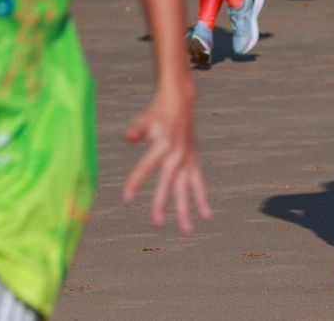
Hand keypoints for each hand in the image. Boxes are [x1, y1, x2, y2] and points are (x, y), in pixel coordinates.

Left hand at [123, 92, 212, 233]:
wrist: (181, 102)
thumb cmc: (158, 112)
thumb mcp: (144, 118)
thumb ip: (136, 129)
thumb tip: (127, 137)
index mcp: (162, 144)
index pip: (146, 167)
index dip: (136, 181)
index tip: (126, 197)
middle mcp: (177, 155)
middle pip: (168, 183)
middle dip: (161, 203)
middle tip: (156, 223)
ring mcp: (187, 159)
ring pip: (187, 188)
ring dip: (187, 209)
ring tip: (186, 230)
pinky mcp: (194, 161)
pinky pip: (199, 183)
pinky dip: (203, 199)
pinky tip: (207, 216)